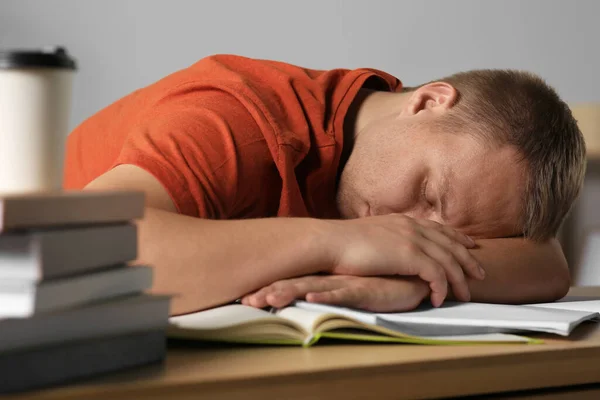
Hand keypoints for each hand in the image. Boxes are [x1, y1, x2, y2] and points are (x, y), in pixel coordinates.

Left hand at [241, 275, 430, 311]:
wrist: (409, 276)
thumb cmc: (378, 283)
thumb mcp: (350, 288)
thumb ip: (331, 289)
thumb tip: (307, 294)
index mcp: (325, 279)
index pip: (292, 284)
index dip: (270, 288)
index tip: (246, 298)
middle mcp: (331, 279)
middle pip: (294, 285)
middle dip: (270, 291)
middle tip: (246, 301)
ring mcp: (345, 283)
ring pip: (312, 288)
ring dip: (288, 293)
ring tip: (266, 299)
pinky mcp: (362, 290)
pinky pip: (341, 294)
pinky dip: (324, 296)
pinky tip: (309, 297)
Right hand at [323, 214, 484, 306]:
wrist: (330, 242)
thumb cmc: (342, 243)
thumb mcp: (369, 235)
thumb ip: (385, 240)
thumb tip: (387, 249)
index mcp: (403, 221)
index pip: (438, 228)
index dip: (457, 238)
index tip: (470, 245)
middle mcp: (412, 227)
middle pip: (451, 244)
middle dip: (468, 259)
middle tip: (481, 274)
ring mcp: (412, 240)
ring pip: (449, 261)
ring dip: (460, 280)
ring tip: (466, 296)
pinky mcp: (409, 255)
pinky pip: (437, 274)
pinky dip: (442, 288)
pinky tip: (439, 299)